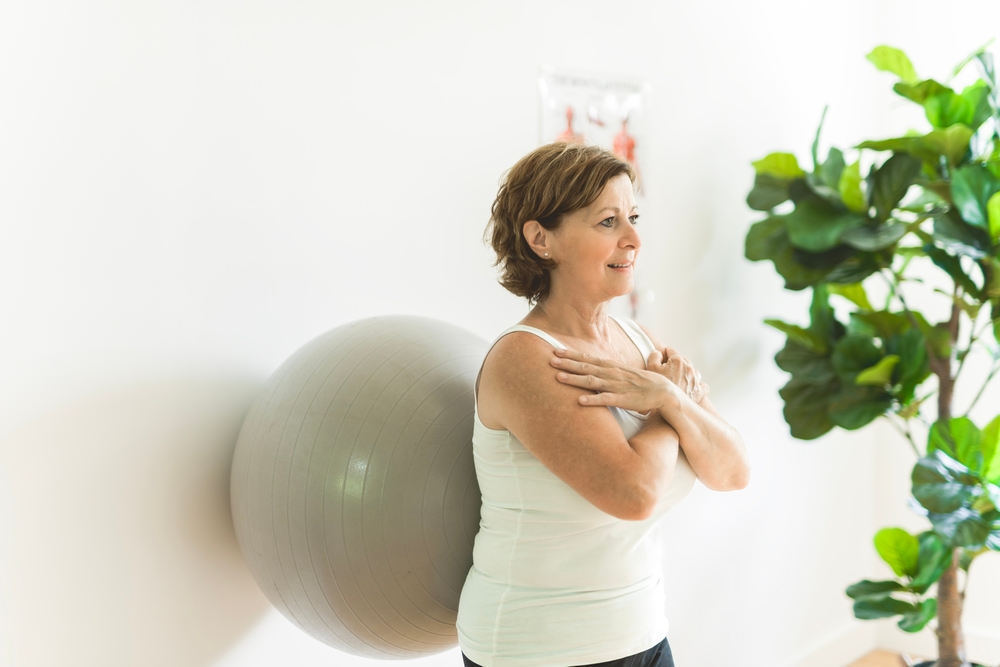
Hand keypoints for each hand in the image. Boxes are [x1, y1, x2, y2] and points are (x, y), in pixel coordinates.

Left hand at [550, 348, 670, 412]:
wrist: (664, 392)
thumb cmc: (643, 383)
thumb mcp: (625, 373)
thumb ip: (610, 370)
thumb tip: (596, 367)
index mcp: (613, 367)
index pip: (589, 358)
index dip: (572, 355)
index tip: (556, 350)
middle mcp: (613, 374)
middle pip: (586, 367)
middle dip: (568, 363)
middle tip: (550, 359)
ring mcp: (618, 386)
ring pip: (592, 381)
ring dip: (575, 379)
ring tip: (558, 377)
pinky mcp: (623, 399)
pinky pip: (605, 399)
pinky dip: (592, 400)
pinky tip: (579, 401)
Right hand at [647, 346, 708, 403]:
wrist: (669, 405)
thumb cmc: (659, 389)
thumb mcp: (651, 369)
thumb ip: (654, 357)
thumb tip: (658, 353)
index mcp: (678, 361)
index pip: (672, 351)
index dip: (665, 353)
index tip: (663, 357)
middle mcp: (689, 368)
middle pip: (683, 360)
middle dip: (676, 363)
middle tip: (668, 369)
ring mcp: (695, 379)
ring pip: (693, 371)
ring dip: (687, 372)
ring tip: (678, 378)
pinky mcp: (699, 391)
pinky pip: (702, 386)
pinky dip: (698, 385)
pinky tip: (692, 387)